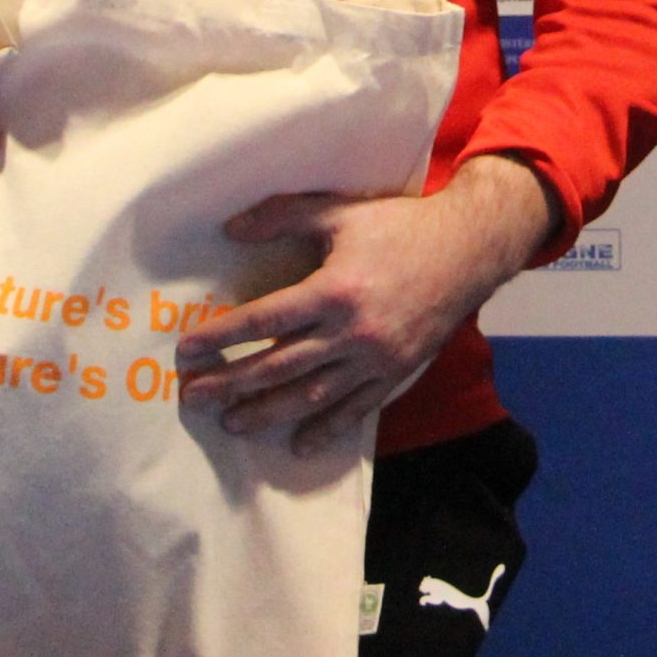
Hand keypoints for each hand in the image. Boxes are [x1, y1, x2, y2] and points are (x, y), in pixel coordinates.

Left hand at [175, 154, 554, 454]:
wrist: (469, 249)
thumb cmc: (401, 226)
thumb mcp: (341, 212)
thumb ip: (284, 217)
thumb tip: (231, 229)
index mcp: (334, 289)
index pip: (264, 320)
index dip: (222, 337)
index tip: (187, 350)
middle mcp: (351, 331)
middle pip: (278, 366)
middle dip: (231, 384)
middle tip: (193, 397)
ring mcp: (375, 358)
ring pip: (311, 395)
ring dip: (267, 413)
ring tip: (232, 423)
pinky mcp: (395, 372)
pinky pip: (356, 409)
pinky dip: (326, 429)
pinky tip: (300, 444)